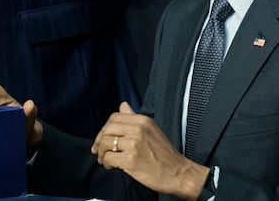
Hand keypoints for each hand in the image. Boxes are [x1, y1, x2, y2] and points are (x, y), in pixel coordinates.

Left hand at [91, 103, 208, 200]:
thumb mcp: (152, 130)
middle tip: (100, 151)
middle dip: (100, 141)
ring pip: (105, 143)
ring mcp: (134, 144)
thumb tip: (123, 105)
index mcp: (143, 120)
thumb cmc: (165, 155)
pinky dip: (106, 163)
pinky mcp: (131, 160)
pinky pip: (108, 158)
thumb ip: (135, 118)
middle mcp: (138, 129)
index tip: (103, 138)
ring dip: (101, 153)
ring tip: (105, 160)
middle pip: (107, 129)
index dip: (105, 128)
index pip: (114, 117)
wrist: (178, 173)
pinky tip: (111, 166)